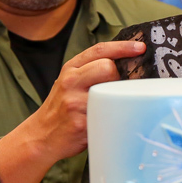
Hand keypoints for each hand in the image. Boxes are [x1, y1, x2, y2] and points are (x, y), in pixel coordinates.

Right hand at [0, 39, 144, 182]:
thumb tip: (127, 64)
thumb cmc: (61, 108)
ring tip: (109, 107)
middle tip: (115, 90)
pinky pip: (108, 116)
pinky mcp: (81, 123)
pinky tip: (105, 122)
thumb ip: (92, 70)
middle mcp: (71, 82)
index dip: (123, 47)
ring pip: (110, 92)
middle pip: (107, 67)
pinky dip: (113, 118)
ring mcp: (75, 102)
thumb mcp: (71, 82)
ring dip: (116, 99)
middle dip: (118, 77)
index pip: (100, 50)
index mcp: (71, 68)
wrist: (41, 135)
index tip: (140, 48)